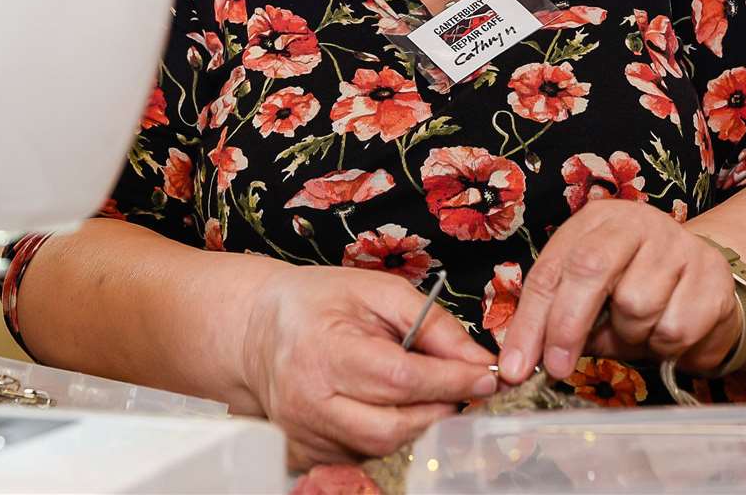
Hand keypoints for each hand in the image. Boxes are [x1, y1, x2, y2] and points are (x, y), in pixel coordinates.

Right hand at [242, 265, 497, 469]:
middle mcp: (309, 402)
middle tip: (465, 386)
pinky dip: (392, 431)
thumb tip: (477, 359)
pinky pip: (365, 454)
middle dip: (441, 408)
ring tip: (429, 391)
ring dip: (420, 422)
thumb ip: (430, 322)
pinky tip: (391, 404)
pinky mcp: (308, 454)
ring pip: (383, 446)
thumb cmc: (316, 303)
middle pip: (395, 425)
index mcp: (323, 353)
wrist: (258, 332)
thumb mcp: (376, 291)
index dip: (451, 381)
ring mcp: (306, 435)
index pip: (401, 379)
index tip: (487, 376)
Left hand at [495, 200, 740, 383]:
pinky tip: (666, 331)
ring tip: (637, 330)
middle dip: (567, 327)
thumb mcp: (591, 297)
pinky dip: (664, 345)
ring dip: (629, 336)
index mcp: (596, 222)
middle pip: (590, 271)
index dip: (530, 321)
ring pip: (636, 307)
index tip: (517, 366)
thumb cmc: (636, 290)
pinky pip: (675, 329)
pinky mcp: (713, 275)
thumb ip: (558, 320)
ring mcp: (678, 245)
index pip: (551, 269)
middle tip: (557, 368)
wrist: (705, 285)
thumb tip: (521, 362)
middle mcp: (637, 222)